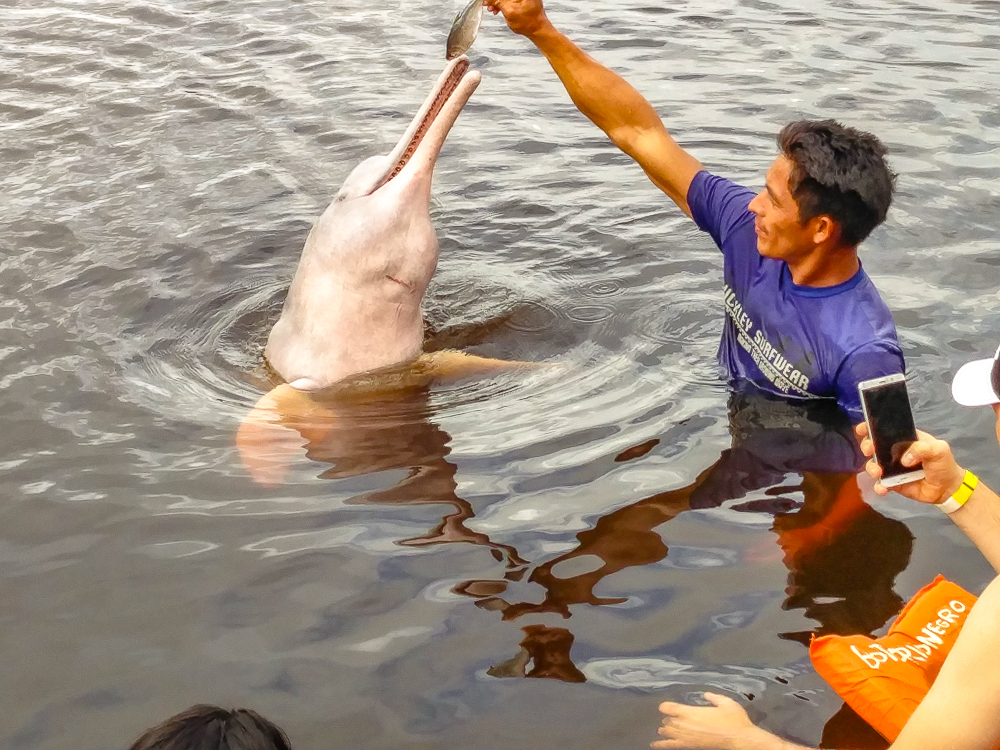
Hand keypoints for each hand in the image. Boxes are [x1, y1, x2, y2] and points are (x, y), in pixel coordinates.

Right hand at [485, 0, 549, 37]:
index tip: (487, 1)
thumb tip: (487, 0)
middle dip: (495, 0)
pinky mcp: (523, 0)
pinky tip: (499, 9)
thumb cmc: (529, 22)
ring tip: (493, 9)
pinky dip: (504, 3)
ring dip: (498, 2)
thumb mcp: (509, 11)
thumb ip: (497, 2)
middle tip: (489, 5)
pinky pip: (510, 0)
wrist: (537, 29)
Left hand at [653, 693, 781, 749]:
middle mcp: (685, 724)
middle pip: (668, 721)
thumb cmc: (734, 720)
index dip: (666, 707)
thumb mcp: (725, 702)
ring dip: (665, 730)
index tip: (666, 707)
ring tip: (661, 730)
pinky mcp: (691, 746)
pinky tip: (654, 745)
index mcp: (691, 712)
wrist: (739, 739)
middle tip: (670, 718)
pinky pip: (672, 745)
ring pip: (668, 732)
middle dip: (668, 719)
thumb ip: (713, 697)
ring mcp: (687, 737)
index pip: (669, 708)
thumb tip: (706, 695)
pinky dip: (662, 744)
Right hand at [855, 423, 964, 504]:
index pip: (885, 430)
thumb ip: (922, 448)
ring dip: (871, 467)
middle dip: (867, 446)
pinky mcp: (892, 483)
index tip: (862, 429)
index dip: (871, 428)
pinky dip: (879, 486)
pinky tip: (882, 489)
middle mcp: (895, 452)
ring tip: (878, 472)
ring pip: (874, 464)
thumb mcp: (939, 450)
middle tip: (869, 450)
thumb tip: (904, 459)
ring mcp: (892, 468)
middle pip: (874, 445)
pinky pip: (881, 483)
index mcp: (905, 439)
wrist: (948, 489)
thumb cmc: (944, 464)